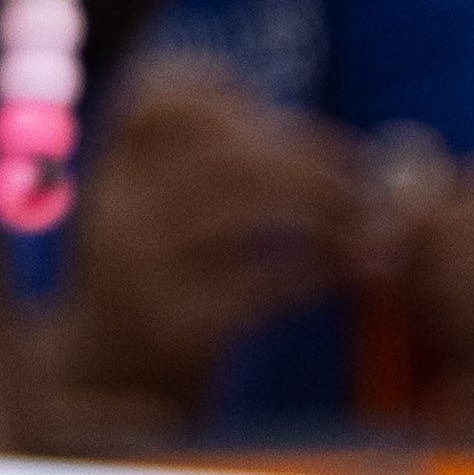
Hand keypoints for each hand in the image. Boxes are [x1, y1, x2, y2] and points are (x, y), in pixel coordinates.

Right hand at [49, 64, 369, 404]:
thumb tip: (320, 144)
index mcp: (115, 174)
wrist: (107, 385)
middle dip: (310, 160)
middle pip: (223, 155)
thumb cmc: (158, 285)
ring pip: (243, 213)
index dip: (220, 89)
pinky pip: (264, 285)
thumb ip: (207, 170)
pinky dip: (321, 273)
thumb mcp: (154, 214)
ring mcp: (141, 271)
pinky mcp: (175, 327)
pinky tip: (350, 272)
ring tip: (365, 226)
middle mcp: (118, 213)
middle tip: (361, 182)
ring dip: (324, 213)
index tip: (277, 115)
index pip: (153, 101)